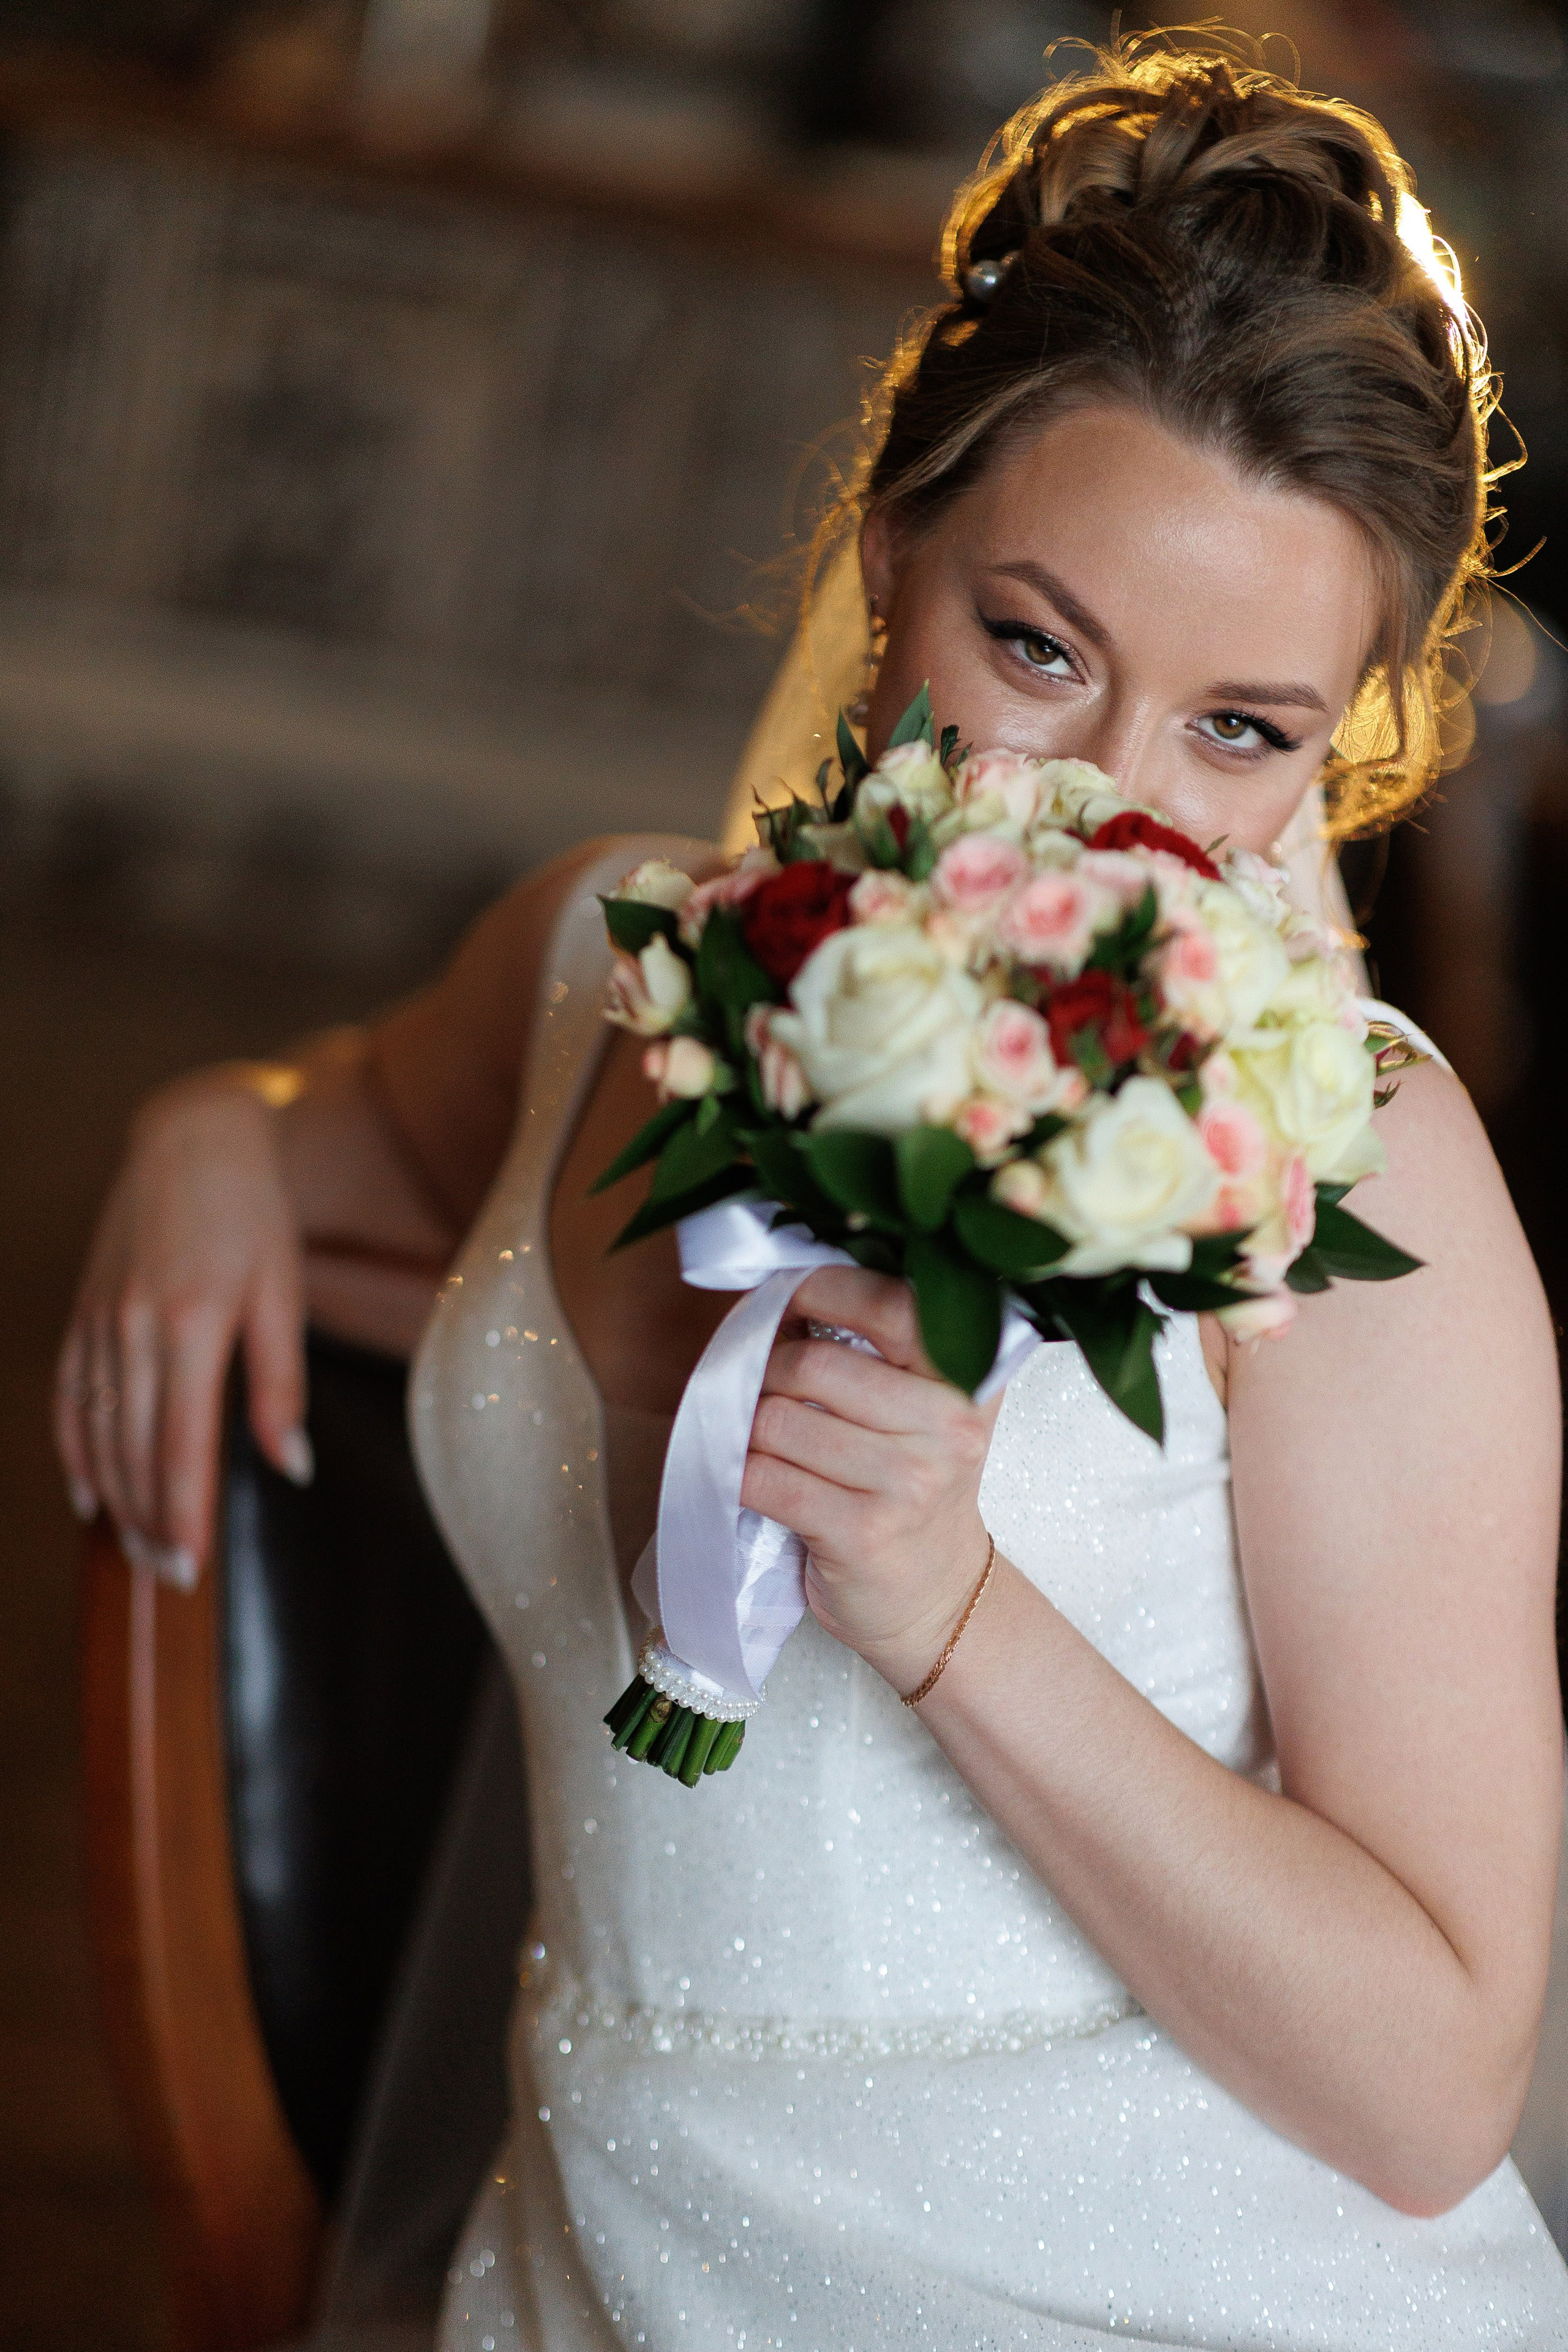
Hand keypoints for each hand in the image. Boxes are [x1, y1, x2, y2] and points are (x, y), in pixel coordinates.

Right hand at [54, 1077, 309, 1585]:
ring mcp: (100, 1320)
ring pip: (99, 1432)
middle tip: (172, 1575)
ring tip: (140, 1548)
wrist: (192, 1140)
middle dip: (151, 1522)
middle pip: (133, 1451)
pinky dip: (76, 1451)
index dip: (184, 1513)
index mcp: (192, 1324)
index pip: (180, 1446)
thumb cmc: (253, 1218)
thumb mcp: (283, 1294)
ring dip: (116, 1499)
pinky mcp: (84, 1312)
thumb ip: (283, 1385)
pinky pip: (70, 1397)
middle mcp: (134, 1327)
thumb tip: (293, 1467)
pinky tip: (89, 1494)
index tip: (193, 1569)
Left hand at [740, 1266, 998, 1692]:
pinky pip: (763, 1479)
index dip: (820, 1288)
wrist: (937, 1599)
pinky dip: (737, 1474)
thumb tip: (783, 1293)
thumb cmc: (915, 1491)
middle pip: (812, 1363)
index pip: (890, 1304)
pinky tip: (753, 1478)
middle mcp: (948, 1426)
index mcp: (967, 1379)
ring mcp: (907, 1484)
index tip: (786, 1299)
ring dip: (747, 1429)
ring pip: (777, 1421)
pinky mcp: (861, 1534)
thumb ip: (881, 1349)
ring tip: (763, 1440)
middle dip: (765, 1369)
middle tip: (762, 1385)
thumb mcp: (928, 1410)